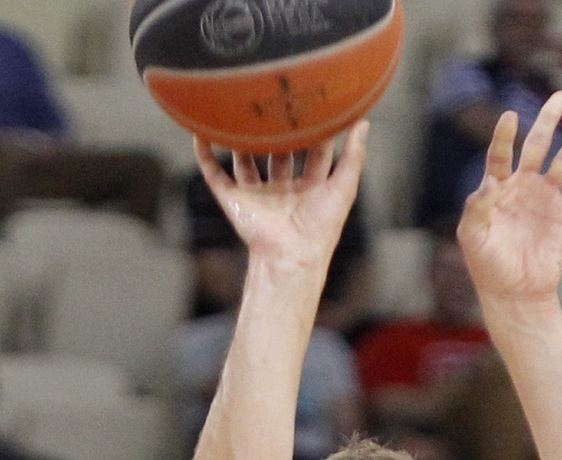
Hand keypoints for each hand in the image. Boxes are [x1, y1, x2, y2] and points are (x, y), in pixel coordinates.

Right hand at [194, 122, 367, 273]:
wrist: (293, 254)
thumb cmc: (323, 227)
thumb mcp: (344, 187)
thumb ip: (354, 156)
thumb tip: (362, 123)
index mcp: (311, 188)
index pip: (315, 153)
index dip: (317, 132)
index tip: (314, 105)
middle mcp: (283, 190)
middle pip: (279, 153)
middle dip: (277, 132)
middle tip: (276, 102)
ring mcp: (257, 195)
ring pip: (245, 161)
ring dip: (241, 141)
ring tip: (239, 112)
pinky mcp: (235, 201)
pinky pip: (215, 175)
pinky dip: (204, 156)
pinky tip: (198, 135)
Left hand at [459, 92, 561, 302]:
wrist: (516, 292)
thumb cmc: (487, 265)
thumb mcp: (473, 237)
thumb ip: (477, 209)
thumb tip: (487, 184)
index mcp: (497, 189)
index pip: (500, 154)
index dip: (505, 136)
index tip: (511, 117)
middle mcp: (522, 187)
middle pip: (537, 145)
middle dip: (549, 119)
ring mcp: (545, 198)